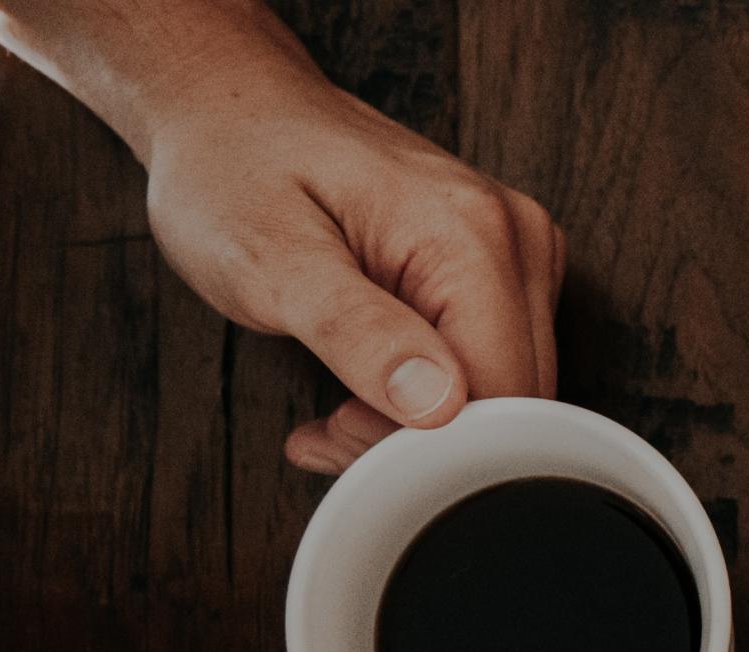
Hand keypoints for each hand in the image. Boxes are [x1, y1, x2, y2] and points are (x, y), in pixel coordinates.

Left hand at [139, 60, 563, 473]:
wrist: (231, 110)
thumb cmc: (235, 170)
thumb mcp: (270, 259)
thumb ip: (356, 331)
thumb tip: (437, 404)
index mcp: (470, 234)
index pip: (500, 393)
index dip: (426, 443)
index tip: (339, 433)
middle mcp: (514, 237)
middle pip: (515, 398)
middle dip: (423, 440)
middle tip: (330, 427)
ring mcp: (517, 249)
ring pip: (508, 391)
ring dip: (424, 425)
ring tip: (339, 405)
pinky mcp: (502, 266)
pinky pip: (494, 363)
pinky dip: (434, 397)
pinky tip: (371, 383)